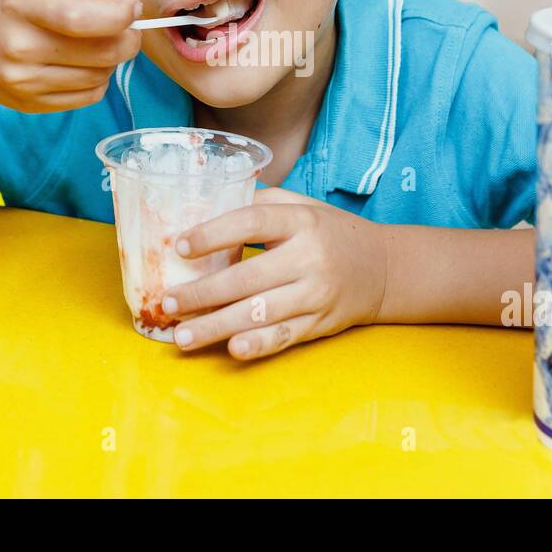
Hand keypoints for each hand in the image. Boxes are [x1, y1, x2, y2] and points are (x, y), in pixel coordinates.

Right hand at [0, 0, 141, 112]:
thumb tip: (123, 16)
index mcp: (18, 4)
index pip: (80, 20)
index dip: (119, 17)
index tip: (132, 8)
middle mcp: (18, 47)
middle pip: (101, 54)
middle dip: (129, 40)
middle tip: (128, 28)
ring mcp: (22, 81)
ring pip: (100, 78)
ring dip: (112, 61)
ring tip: (97, 42)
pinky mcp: (29, 103)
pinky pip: (87, 97)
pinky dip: (97, 80)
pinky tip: (83, 63)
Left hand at [164, 188, 388, 359]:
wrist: (383, 268)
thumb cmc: (329, 232)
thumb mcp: (302, 206)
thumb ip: (260, 204)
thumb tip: (206, 202)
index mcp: (301, 222)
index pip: (252, 223)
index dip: (213, 234)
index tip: (180, 246)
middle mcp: (309, 258)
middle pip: (248, 277)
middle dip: (202, 293)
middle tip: (169, 302)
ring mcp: (316, 294)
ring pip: (260, 313)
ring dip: (216, 326)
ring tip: (182, 336)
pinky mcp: (319, 324)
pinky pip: (284, 336)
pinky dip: (258, 345)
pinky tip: (231, 349)